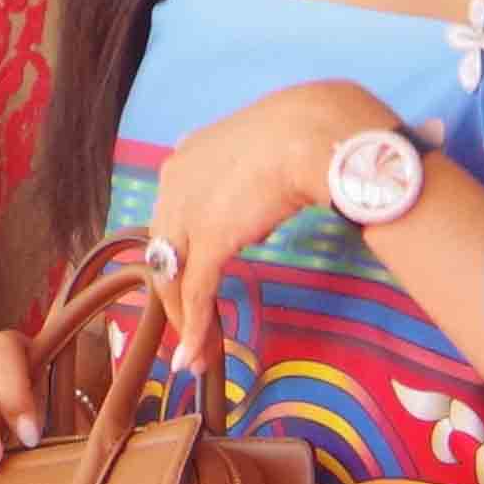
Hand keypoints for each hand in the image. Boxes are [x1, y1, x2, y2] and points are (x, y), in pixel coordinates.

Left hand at [148, 80, 397, 369]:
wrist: (317, 128)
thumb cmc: (308, 130)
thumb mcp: (266, 148)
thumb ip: (252, 176)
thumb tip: (266, 203)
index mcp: (186, 158)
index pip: (173, 220)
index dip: (182, 258)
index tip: (194, 286)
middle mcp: (174, 183)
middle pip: (166, 252)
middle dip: (177, 298)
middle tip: (192, 331)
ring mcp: (188, 212)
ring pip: (175, 278)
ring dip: (186, 321)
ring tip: (198, 354)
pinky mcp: (209, 239)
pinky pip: (196, 293)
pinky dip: (196, 327)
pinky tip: (196, 354)